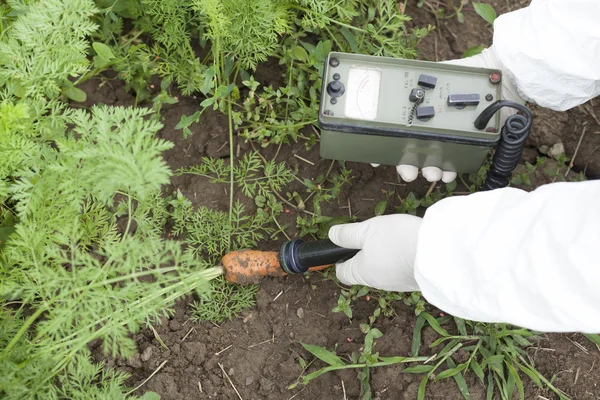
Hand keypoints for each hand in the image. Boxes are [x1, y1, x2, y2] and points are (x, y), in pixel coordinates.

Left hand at [328, 215, 421, 291]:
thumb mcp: (366, 230)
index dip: (340, 259)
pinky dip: (401, 260)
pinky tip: (408, 245)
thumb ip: (347, 234)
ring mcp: (398, 284)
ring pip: (383, 270)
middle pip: (364, 271)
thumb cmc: (396, 240)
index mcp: (361, 273)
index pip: (342, 273)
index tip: (345, 246)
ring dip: (384, 256)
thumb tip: (332, 236)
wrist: (438, 252)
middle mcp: (378, 283)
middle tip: (373, 235)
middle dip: (365, 255)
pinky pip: (401, 271)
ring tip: (393, 238)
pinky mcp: (415, 281)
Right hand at [384, 46, 524, 183]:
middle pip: (412, 151)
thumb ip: (417, 77)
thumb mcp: (438, 73)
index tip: (378, 160)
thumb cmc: (470, 73)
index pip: (397, 132)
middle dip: (408, 165)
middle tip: (409, 172)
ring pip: (432, 160)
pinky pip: (455, 161)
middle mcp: (432, 127)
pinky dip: (451, 170)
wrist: (503, 79)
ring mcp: (449, 137)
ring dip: (428, 170)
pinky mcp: (468, 144)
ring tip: (432, 174)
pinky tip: (449, 174)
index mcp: (420, 112)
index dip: (385, 147)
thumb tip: (390, 77)